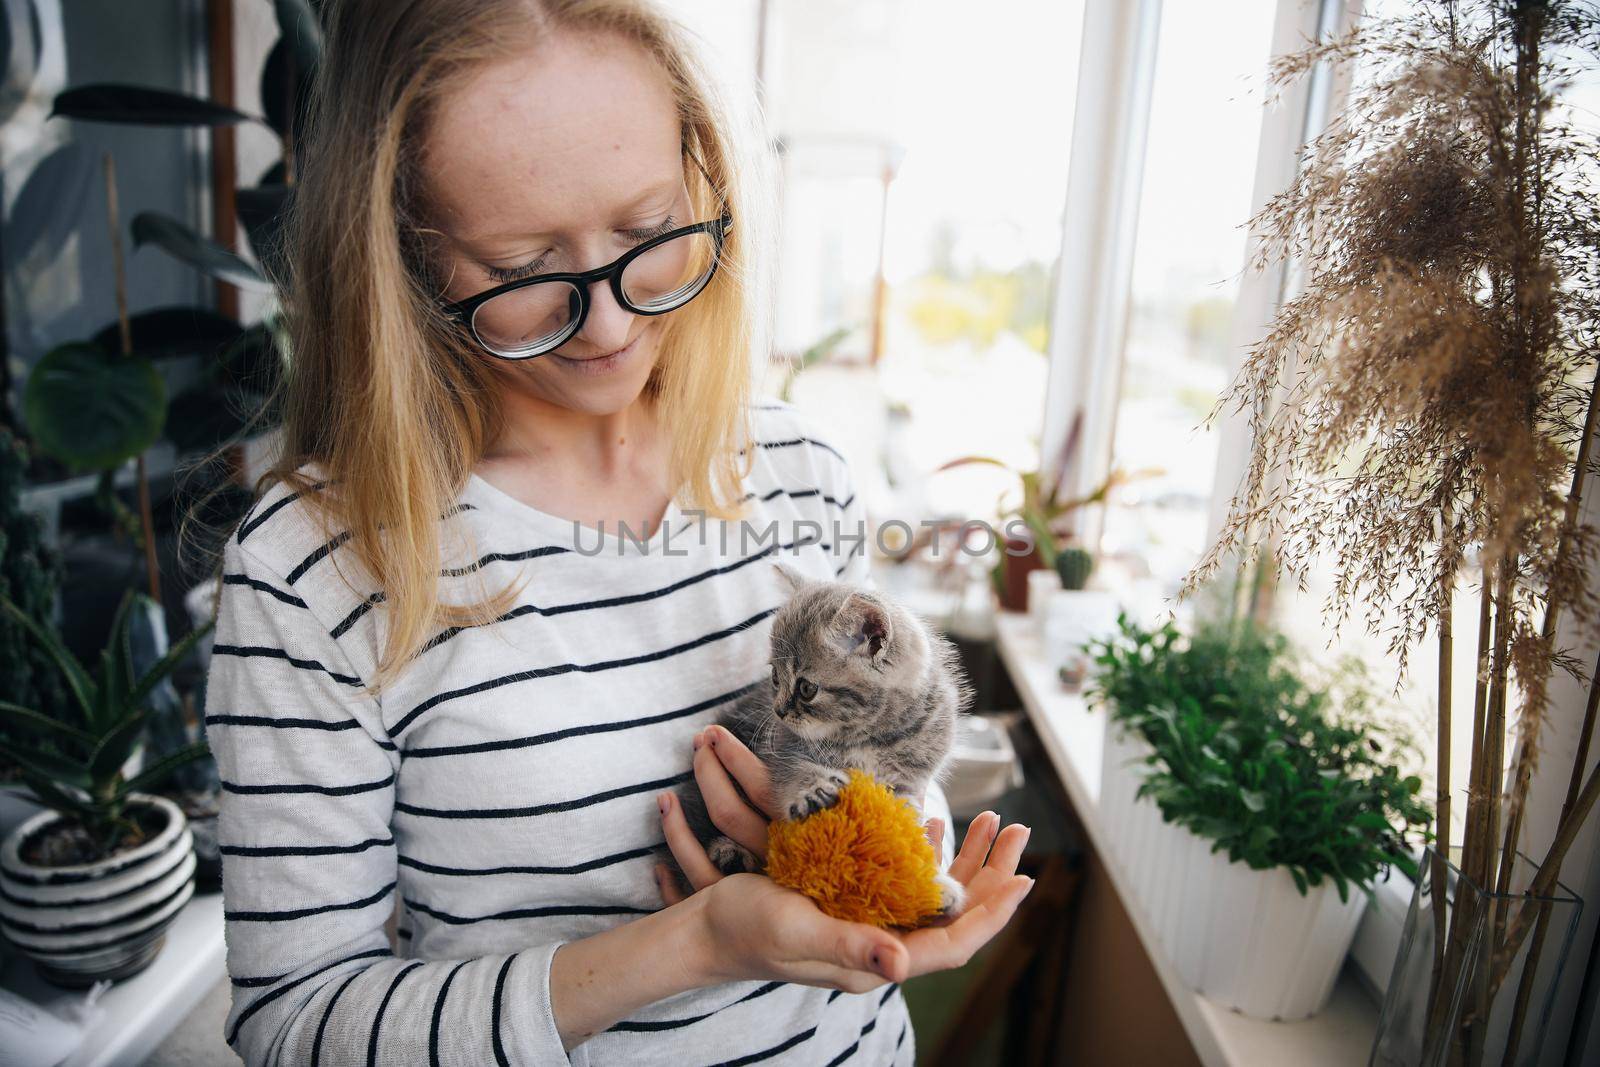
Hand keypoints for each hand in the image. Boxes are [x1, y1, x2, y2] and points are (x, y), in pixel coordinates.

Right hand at [656, 725, 1033, 988]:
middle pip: (953, 917)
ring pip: (932, 898)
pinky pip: (903, 884)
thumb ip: (850, 946)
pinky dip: (924, 856)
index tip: (1025, 877)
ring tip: (991, 822)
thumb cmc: (745, 931)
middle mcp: (879, 949)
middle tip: (1017, 829)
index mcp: (875, 962)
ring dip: (964, 862)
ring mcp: (865, 927)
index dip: (992, 914)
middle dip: (990, 876)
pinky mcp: (848, 906)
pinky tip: (929, 826)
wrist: (702, 929)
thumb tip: (902, 965)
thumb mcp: (797, 932)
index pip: (953, 944)